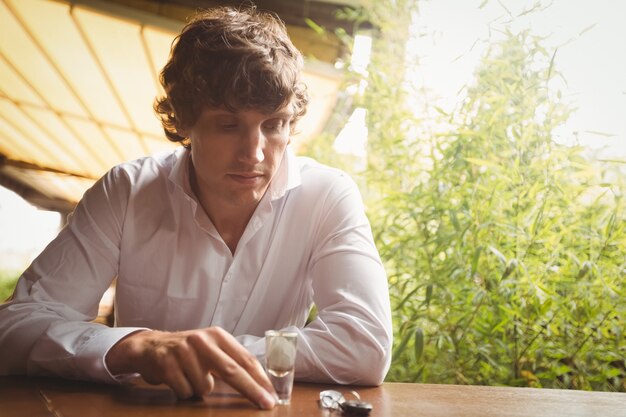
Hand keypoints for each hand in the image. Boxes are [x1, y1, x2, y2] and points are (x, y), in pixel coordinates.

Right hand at [105, 327, 275, 408]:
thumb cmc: (188, 352)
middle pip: (232, 371)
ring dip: (199, 390)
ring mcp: (183, 350)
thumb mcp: (211, 349)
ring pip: (204, 387)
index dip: (260, 379)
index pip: (244, 359)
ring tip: (189, 377)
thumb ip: (231, 361)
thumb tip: (259, 385)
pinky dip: (183, 391)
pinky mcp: (166, 362)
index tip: (272, 395)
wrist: (149, 346)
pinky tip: (177, 379)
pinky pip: (185, 391)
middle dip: (251, 390)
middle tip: (266, 404)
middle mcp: (202, 339)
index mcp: (218, 335)